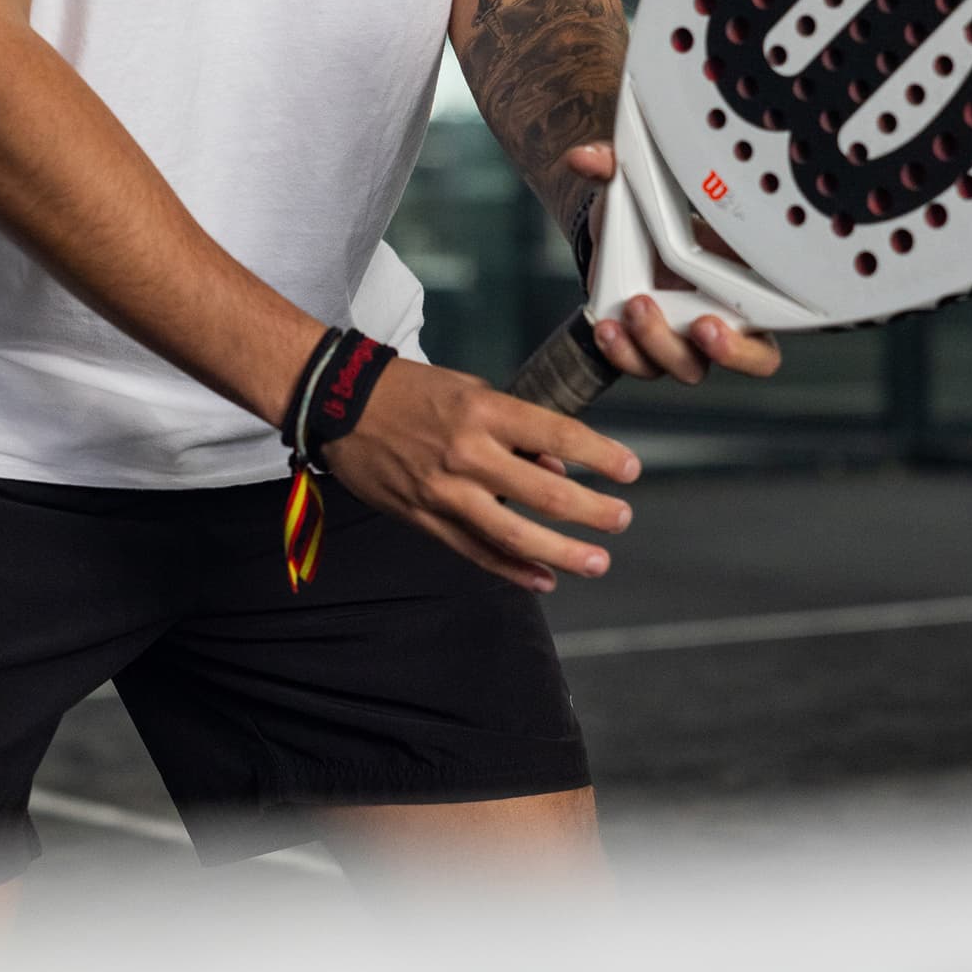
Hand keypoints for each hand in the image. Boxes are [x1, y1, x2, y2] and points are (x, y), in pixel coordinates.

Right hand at [323, 358, 641, 592]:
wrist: (340, 404)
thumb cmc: (411, 391)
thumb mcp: (468, 391)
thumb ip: (514, 430)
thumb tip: (555, 469)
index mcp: (484, 412)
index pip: (557, 436)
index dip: (599, 456)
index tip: (630, 469)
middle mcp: (468, 454)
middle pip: (544, 493)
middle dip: (592, 511)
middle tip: (622, 519)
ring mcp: (445, 492)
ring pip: (514, 533)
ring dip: (562, 552)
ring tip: (597, 561)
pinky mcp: (424, 518)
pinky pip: (475, 551)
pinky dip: (512, 568)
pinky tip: (543, 580)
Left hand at [564, 143, 782, 387]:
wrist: (612, 238)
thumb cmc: (644, 213)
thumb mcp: (636, 185)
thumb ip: (617, 167)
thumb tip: (587, 158)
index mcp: (746, 274)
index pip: (783, 313)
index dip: (776, 315)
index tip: (751, 306)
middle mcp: (725, 313)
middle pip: (752, 356)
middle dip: (728, 350)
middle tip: (700, 325)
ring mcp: (687, 337)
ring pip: (690, 366)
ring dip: (662, 345)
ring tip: (634, 309)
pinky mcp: (647, 348)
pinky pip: (643, 365)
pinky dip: (623, 354)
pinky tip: (607, 328)